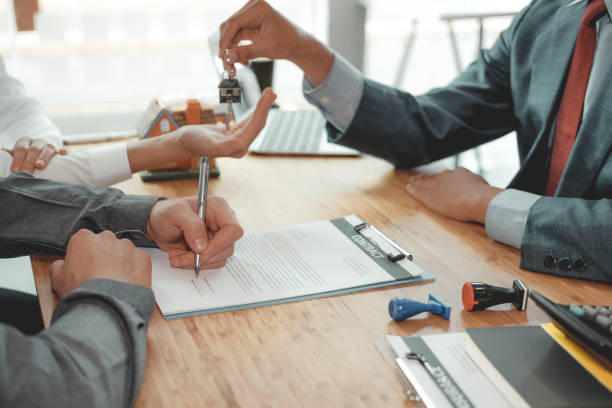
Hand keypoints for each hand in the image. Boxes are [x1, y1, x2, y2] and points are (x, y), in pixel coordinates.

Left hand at [5, 137, 66, 173]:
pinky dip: (64, 151)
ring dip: (44, 157)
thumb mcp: (16, 156)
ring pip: (48, 149)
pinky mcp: (61, 150)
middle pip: (34, 149)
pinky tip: (63, 154)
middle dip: (29, 161)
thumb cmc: (25, 159)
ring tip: (39, 166)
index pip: (21, 149)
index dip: (17, 159)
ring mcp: (50, 146)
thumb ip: (9, 156)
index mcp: (25, 142)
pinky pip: (65, 149)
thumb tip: (0, 154)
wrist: (39, 155)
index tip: (15, 171)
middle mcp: (38, 142)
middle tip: (26, 172)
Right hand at [50, 230, 151, 298]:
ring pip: (123, 251)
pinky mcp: (143, 258)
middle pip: (104, 243)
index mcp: (84, 238)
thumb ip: (59, 265)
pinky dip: (133, 270)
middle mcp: (107, 238)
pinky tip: (126, 283)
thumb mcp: (57, 279)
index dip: (84, 254)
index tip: (84, 266)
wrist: (109, 305)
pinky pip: (137, 261)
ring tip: (114, 281)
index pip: (83, 240)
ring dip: (120, 261)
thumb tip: (62, 265)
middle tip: (99, 274)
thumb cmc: (84, 291)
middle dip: (103, 255)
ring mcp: (127, 247)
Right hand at [126, 89, 275, 172]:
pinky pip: (247, 121)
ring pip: (254, 122)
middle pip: (257, 124)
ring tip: (270, 94)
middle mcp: (240, 145)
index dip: (262, 109)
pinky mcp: (233, 134)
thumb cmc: (192, 142)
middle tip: (271, 90)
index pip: (254, 126)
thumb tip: (238, 143)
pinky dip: (254, 111)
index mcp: (237, 147)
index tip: (268, 94)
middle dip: (265, 107)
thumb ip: (222, 147)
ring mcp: (238, 140)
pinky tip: (260, 104)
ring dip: (262, 108)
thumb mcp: (206, 144)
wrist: (183, 143)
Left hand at [146, 196, 242, 269]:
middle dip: (204, 256)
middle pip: (228, 247)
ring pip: (220, 258)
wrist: (157, 226)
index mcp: (219, 208)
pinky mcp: (213, 250)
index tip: (200, 252)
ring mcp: (219, 238)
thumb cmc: (166, 213)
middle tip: (182, 257)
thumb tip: (202, 246)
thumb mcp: (174, 213)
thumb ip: (191, 226)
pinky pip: (212, 263)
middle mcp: (222, 223)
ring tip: (177, 255)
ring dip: (197, 262)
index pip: (232, 229)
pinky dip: (195, 264)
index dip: (219, 244)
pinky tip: (181, 256)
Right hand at [219, 0, 332, 85]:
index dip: (225, 40)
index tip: (221, 55)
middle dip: (227, 46)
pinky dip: (236, 48)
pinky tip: (242, 60)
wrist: (297, 44)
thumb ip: (246, 52)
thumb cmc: (287, 42)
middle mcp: (252, 7)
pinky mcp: (249, 23)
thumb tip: (229, 57)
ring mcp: (250, 14)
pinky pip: (236, 36)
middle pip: (230, 27)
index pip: (235, 23)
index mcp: (258, 8)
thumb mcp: (267, 49)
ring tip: (235, 65)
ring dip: (231, 49)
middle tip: (227, 64)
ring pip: (231, 33)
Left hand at [405, 167, 502, 223]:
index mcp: (460, 173)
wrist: (477, 199)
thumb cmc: (484, 196)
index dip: (442, 177)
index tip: (438, 177)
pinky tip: (409, 188)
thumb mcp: (482, 186)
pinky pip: (419, 191)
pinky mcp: (430, 196)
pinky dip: (413, 190)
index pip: (448, 175)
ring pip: (424, 182)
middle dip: (426, 177)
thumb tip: (482, 189)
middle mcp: (447, 177)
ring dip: (417, 182)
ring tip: (411, 182)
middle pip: (434, 177)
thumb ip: (476, 186)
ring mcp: (437, 185)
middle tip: (418, 177)